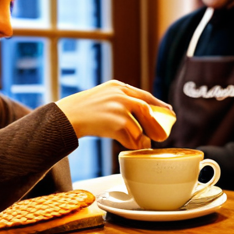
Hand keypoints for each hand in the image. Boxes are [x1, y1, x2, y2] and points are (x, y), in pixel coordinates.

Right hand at [55, 80, 172, 148]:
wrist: (65, 116)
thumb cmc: (82, 110)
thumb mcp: (102, 97)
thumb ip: (119, 101)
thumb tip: (139, 114)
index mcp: (118, 86)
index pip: (144, 95)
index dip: (158, 104)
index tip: (169, 111)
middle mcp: (120, 94)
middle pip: (147, 109)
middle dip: (156, 123)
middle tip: (162, 135)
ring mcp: (118, 107)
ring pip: (139, 125)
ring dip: (142, 138)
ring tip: (144, 144)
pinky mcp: (115, 122)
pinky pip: (131, 136)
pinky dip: (133, 143)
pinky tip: (132, 146)